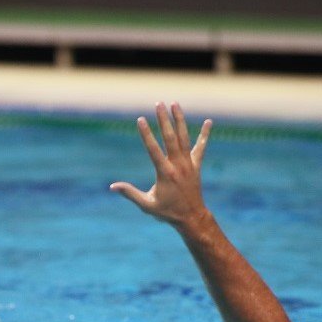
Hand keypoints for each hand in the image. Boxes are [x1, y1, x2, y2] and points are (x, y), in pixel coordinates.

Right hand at [110, 103, 212, 229]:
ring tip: (175, 104)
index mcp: (165, 173)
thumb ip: (130, 193)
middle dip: (164, 120)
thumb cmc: (167, 212)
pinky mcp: (196, 165)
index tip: (141, 120)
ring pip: (184, 138)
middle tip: (159, 104)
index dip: (146, 134)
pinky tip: (209, 122)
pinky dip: (205, 135)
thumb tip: (112, 186)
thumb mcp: (146, 205)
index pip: (154, 149)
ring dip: (179, 120)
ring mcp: (189, 164)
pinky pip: (201, 147)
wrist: (191, 217)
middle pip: (170, 138)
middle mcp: (178, 165)